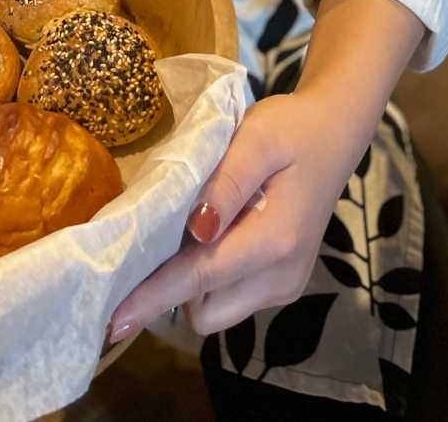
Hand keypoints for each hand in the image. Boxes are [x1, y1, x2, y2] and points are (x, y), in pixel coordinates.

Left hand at [109, 86, 373, 340]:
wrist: (332, 135)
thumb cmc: (291, 129)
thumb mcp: (257, 138)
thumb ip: (226, 182)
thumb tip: (195, 229)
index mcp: (276, 241)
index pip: (201, 278)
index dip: (154, 296)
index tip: (114, 319)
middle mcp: (282, 277)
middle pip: (205, 312)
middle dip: (170, 291)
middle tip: (144, 247)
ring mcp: (284, 286)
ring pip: (216, 311)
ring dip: (190, 285)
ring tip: (180, 233)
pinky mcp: (281, 284)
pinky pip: (230, 298)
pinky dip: (209, 279)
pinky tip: (206, 237)